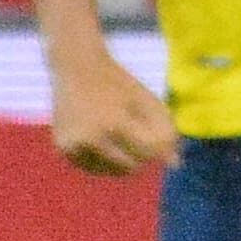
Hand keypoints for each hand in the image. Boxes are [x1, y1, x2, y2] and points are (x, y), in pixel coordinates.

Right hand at [48, 45, 178, 176]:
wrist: (76, 69)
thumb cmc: (120, 85)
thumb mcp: (148, 101)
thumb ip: (166, 131)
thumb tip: (176, 165)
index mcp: (114, 124)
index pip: (148, 153)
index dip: (159, 147)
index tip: (157, 133)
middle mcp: (89, 140)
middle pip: (132, 167)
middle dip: (142, 154)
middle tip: (137, 130)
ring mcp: (73, 147)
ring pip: (114, 171)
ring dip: (125, 159)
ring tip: (122, 132)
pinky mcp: (64, 151)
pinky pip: (96, 168)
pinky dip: (106, 159)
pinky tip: (107, 138)